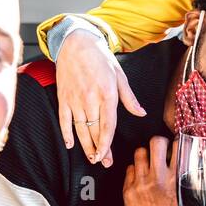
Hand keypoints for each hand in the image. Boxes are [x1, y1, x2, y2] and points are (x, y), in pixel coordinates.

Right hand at [55, 28, 145, 167]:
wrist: (75, 43)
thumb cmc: (100, 58)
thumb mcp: (120, 75)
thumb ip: (129, 98)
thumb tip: (141, 113)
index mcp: (107, 94)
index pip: (108, 125)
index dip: (107, 143)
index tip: (108, 154)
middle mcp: (90, 99)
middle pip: (95, 131)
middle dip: (100, 149)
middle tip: (103, 162)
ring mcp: (75, 100)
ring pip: (80, 129)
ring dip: (85, 145)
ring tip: (91, 157)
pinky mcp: (64, 98)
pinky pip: (64, 120)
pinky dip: (67, 133)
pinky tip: (71, 144)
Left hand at [124, 136, 191, 205]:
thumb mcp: (190, 199)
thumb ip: (187, 179)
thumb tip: (188, 163)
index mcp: (177, 180)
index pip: (177, 147)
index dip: (177, 142)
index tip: (176, 143)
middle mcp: (158, 179)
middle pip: (155, 142)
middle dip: (159, 142)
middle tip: (160, 148)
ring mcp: (141, 184)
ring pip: (139, 153)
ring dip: (145, 155)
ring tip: (149, 162)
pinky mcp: (128, 191)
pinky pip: (129, 168)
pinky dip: (135, 170)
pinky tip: (141, 177)